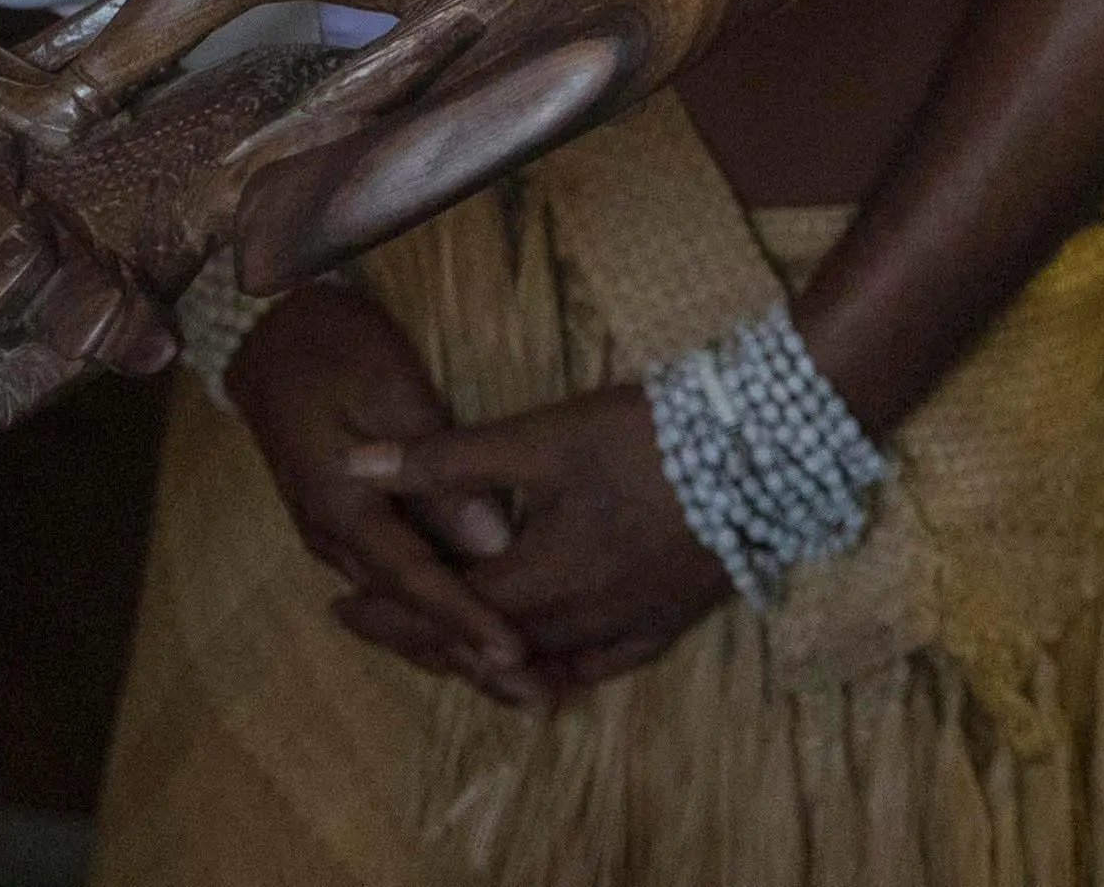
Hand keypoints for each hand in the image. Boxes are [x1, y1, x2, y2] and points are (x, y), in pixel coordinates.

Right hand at [226, 281, 544, 703]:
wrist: (267, 333)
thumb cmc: (335, 347)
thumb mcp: (392, 388)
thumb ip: (439, 469)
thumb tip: (492, 544)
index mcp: (341, 506)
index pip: (414, 580)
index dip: (466, 620)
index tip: (516, 655)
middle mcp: (333, 539)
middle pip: (407, 615)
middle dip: (470, 657)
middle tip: (538, 695)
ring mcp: (333, 539)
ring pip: (400, 610)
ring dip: (455, 646)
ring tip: (521, 682)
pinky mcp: (344, 531)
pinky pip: (393, 587)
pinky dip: (435, 617)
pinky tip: (474, 635)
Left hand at [340, 381, 732, 695]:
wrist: (762, 447)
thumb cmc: (642, 434)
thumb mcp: (537, 437)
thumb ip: (444, 460)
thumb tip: (354, 465)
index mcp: (545, 576)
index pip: (449, 607)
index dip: (392, 607)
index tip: (341, 604)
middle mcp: (585, 619)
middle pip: (489, 646)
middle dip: (424, 637)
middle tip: (373, 627)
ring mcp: (633, 626)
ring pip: (541, 662)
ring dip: (484, 658)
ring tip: (439, 643)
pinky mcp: (671, 622)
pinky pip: (601, 665)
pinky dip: (557, 669)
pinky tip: (540, 668)